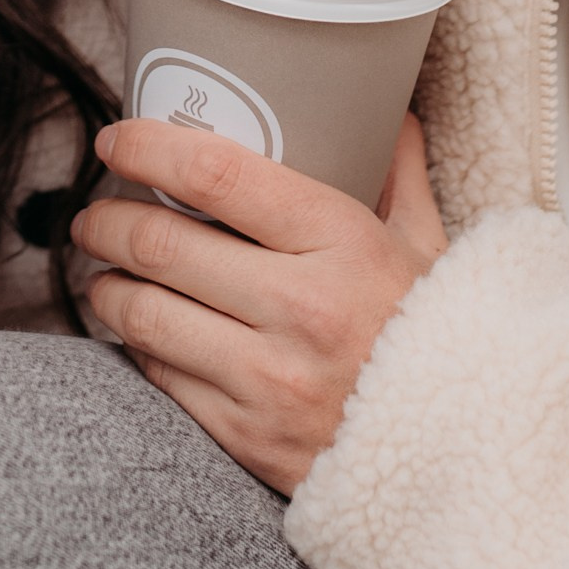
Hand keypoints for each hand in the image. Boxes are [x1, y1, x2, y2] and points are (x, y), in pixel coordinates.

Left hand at [72, 111, 448, 494]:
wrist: (473, 461)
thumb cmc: (444, 341)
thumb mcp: (430, 246)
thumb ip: (398, 173)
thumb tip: (384, 107)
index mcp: (342, 243)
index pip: (217, 176)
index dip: (148, 147)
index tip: (116, 140)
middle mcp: (300, 308)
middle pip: (161, 245)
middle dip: (107, 220)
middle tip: (95, 212)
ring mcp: (269, 379)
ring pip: (144, 314)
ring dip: (107, 284)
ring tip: (105, 269)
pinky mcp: (248, 436)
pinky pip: (161, 377)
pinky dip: (137, 346)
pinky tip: (140, 328)